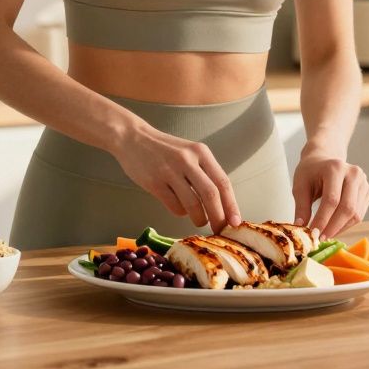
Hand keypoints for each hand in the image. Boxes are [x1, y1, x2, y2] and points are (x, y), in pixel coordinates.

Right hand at [110, 123, 241, 231]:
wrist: (132, 138)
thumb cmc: (165, 150)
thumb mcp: (189, 153)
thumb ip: (204, 173)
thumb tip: (223, 204)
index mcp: (201, 152)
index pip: (223, 182)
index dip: (231, 205)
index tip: (236, 222)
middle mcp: (187, 160)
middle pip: (211, 195)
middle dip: (218, 217)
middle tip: (219, 230)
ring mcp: (170, 171)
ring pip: (193, 204)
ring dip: (199, 218)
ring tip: (199, 221)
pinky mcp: (154, 182)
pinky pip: (174, 206)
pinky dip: (181, 213)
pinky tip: (179, 209)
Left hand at [291, 153, 368, 239]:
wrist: (324, 160)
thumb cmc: (310, 172)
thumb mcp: (300, 186)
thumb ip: (301, 206)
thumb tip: (301, 227)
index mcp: (335, 167)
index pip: (331, 199)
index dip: (322, 219)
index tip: (313, 234)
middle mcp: (353, 173)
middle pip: (347, 207)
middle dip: (333, 227)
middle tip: (320, 239)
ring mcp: (363, 181)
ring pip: (356, 214)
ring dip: (340, 228)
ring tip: (326, 235)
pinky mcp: (367, 190)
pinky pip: (359, 214)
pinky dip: (346, 224)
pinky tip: (334, 228)